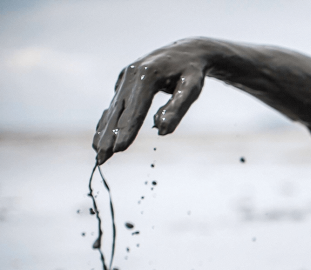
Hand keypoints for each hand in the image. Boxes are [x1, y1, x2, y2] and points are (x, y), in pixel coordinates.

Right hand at [93, 41, 208, 163]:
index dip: (127, 130)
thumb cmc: (192, 72)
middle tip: (102, 159)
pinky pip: (114, 105)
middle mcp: (130, 75)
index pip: (136, 109)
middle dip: (109, 136)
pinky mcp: (123, 82)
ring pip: (113, 109)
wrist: (186, 51)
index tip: (119, 150)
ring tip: (98, 153)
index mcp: (147, 75)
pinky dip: (107, 121)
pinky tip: (100, 136)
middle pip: (119, 111)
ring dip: (104, 132)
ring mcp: (124, 77)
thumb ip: (177, 109)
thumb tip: (162, 131)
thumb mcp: (192, 88)